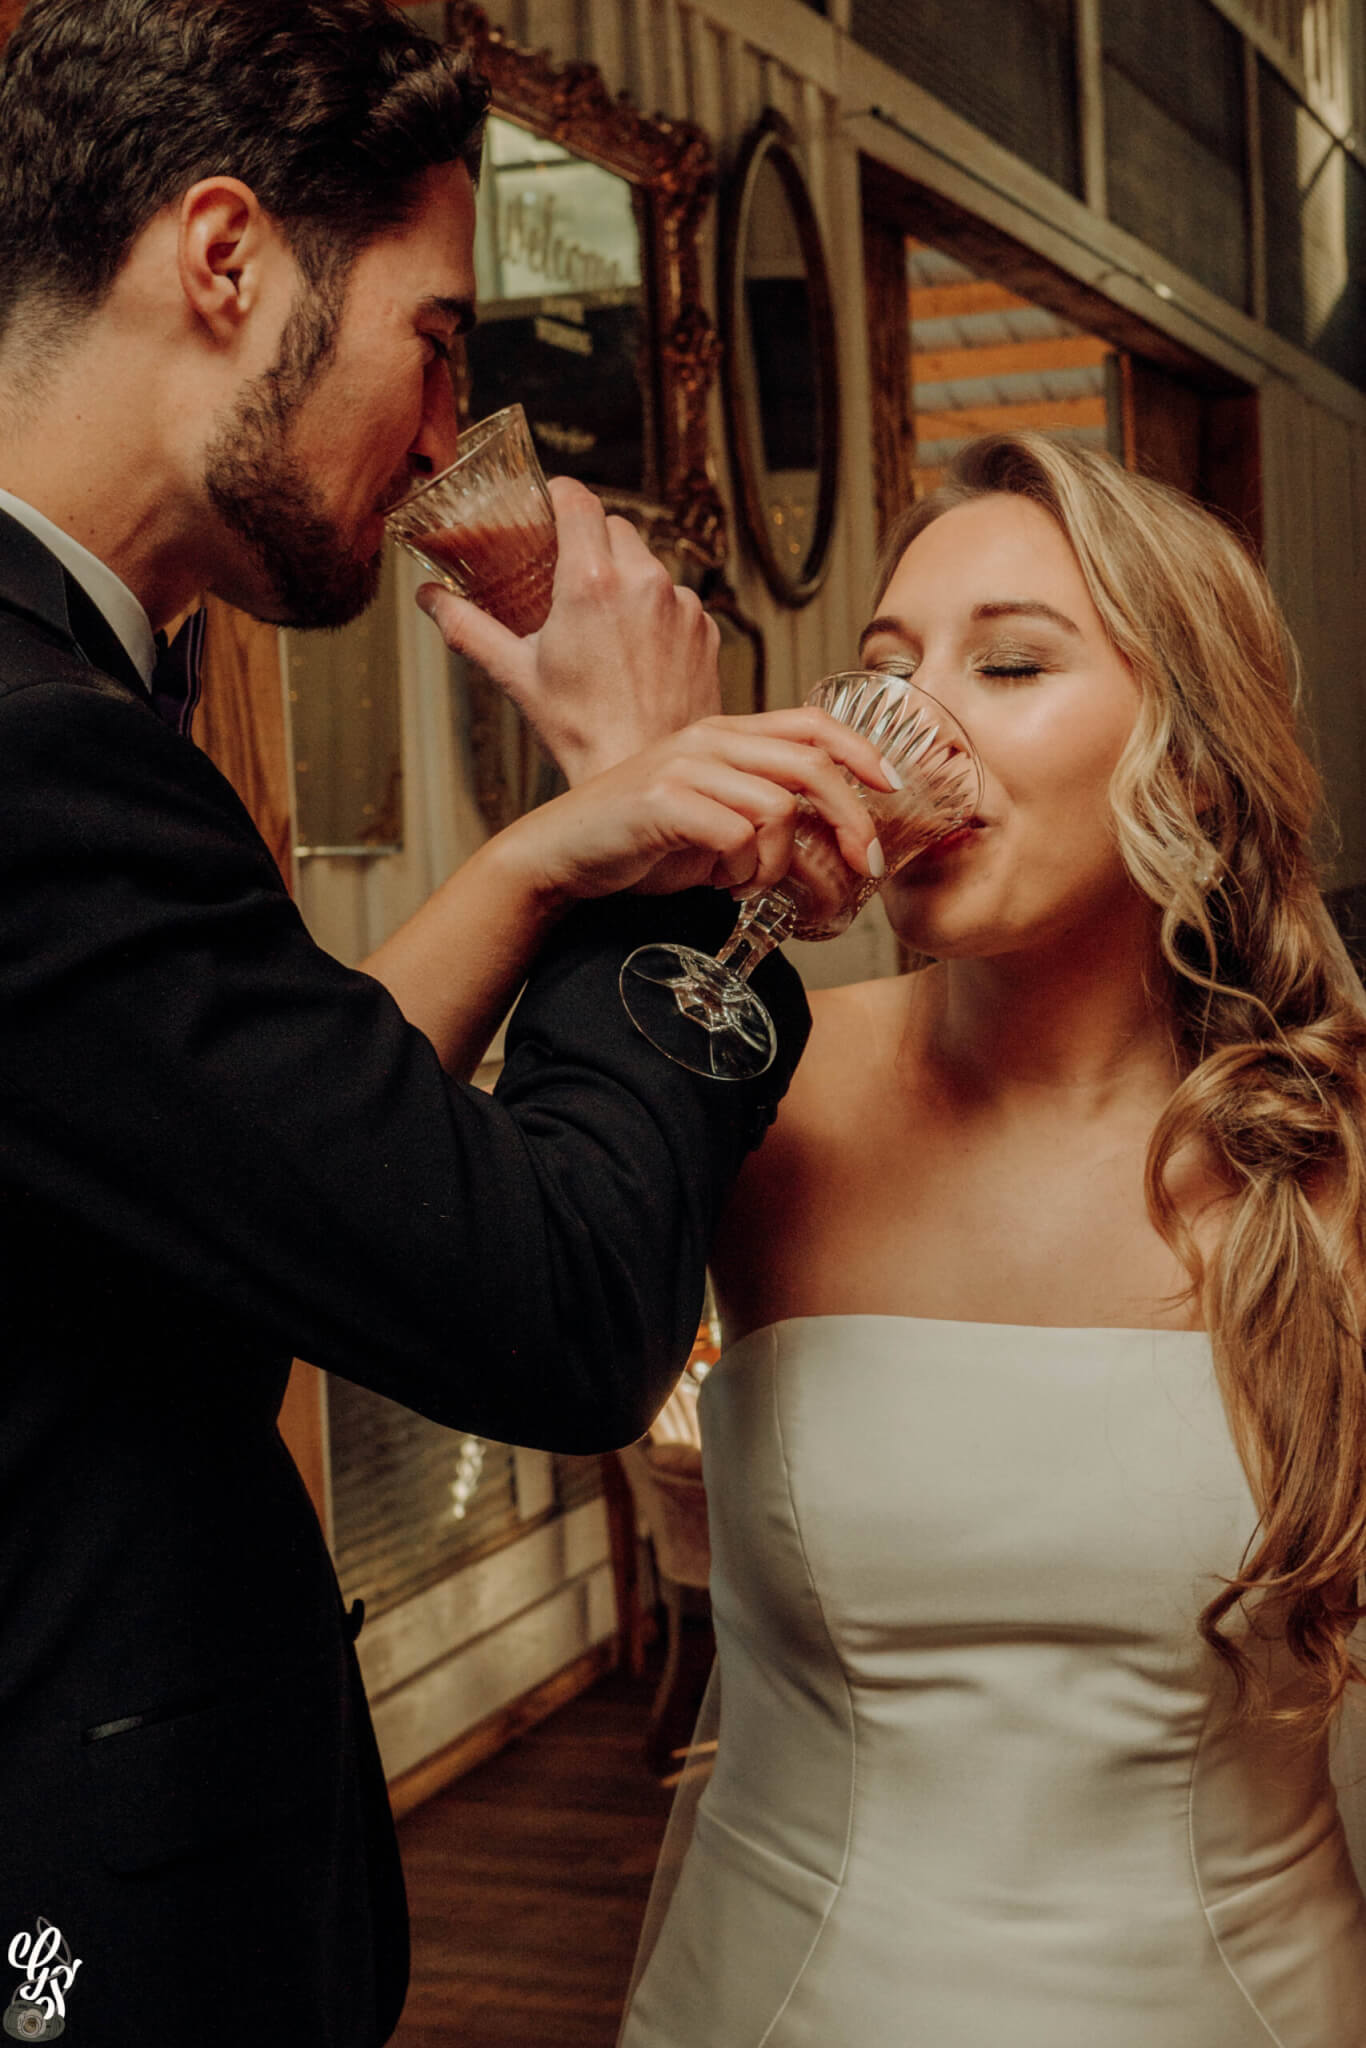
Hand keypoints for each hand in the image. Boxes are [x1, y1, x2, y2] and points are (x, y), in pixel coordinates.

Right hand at [416, 477, 718, 784]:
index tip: (549, 504)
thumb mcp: (515, 675)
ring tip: (602, 626)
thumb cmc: (578, 730)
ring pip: (649, 565)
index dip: (560, 495)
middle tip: (566, 573)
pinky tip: (636, 651)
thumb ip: (467, 627)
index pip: (578, 500)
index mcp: (591, 582)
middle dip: (590, 541)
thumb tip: (428, 598)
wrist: (644, 774)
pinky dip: (656, 613)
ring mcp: (681, 606)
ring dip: (625, 580)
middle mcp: (644, 582)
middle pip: (615, 527)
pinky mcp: (706, 630)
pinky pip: (676, 601)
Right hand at [489, 708, 897, 907]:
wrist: (560, 855)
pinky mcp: (663, 800)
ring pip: (778, 808)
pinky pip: (738, 836)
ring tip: (750, 885)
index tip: (893, 787)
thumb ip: (761, 817)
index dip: (862, 751)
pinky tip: (722, 884)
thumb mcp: (712, 820)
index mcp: (724, 735)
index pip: (812, 724)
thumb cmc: (639, 842)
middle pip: (812, 765)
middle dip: (852, 819)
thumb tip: (828, 846)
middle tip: (864, 866)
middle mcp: (709, 740)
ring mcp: (685, 766)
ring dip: (778, 863)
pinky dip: (742, 871)